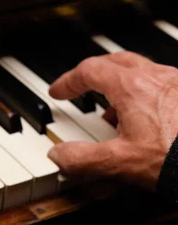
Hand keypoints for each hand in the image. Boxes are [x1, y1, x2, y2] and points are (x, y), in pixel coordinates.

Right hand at [48, 51, 177, 190]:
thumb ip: (81, 158)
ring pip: (142, 72)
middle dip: (95, 73)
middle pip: (117, 61)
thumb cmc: (175, 159)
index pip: (90, 71)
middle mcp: (157, 78)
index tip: (58, 92)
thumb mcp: (118, 162)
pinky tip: (144, 120)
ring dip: (120, 85)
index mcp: (132, 88)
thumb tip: (58, 155)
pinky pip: (162, 85)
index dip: (69, 81)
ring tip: (112, 110)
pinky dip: (143, 95)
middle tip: (82, 86)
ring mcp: (177, 84)